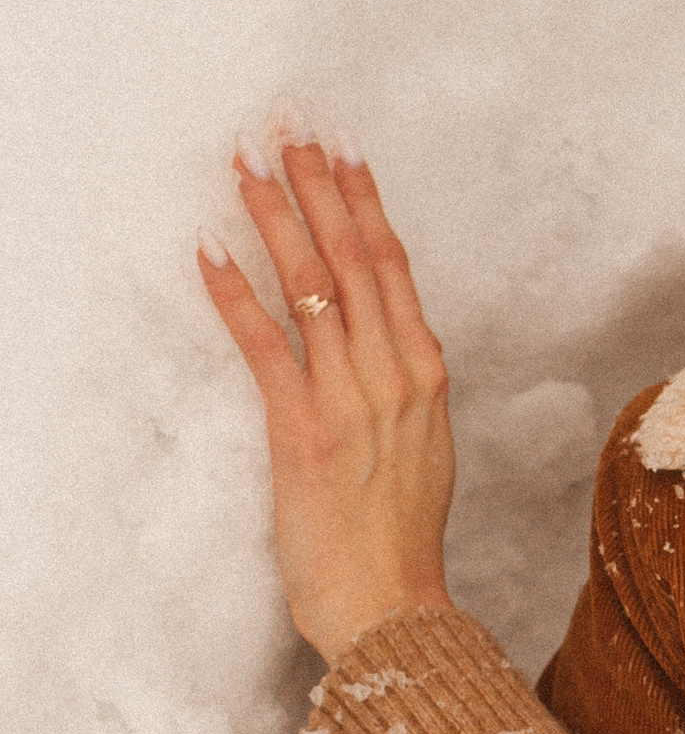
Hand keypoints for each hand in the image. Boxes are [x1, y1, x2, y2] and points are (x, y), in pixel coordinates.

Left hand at [199, 137, 457, 665]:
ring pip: (312, 286)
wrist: (394, 605)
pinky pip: (266, 345)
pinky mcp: (303, 430)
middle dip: (317, 187)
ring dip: (273, 219)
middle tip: (288, 128)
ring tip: (244, 167)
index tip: (343, 151)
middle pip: (353, 257)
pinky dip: (234, 294)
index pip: (394, 266)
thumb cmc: (400, 538)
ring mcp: (352, 398)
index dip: (364, 203)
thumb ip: (401, 392)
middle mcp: (396, 373)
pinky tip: (207, 251)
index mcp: (426, 373)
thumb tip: (381, 353)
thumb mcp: (420, 449)